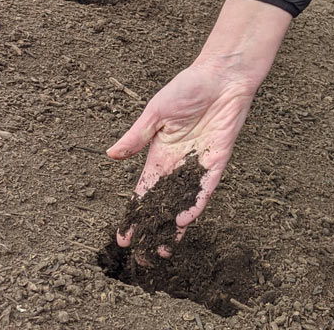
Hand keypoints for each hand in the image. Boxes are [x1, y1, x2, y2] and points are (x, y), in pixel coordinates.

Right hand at [108, 58, 258, 252]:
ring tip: (164, 250)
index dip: (134, 214)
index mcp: (159, 154)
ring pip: (184, 202)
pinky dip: (195, 204)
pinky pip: (206, 188)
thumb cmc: (188, 88)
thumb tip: (111, 155)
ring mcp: (198, 165)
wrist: (222, 77)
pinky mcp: (218, 161)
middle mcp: (178, 164)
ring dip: (174, 226)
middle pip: (163, 204)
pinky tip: (184, 220)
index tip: (123, 237)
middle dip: (153, 229)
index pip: (144, 191)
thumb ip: (137, 136)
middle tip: (143, 256)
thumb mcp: (156, 111)